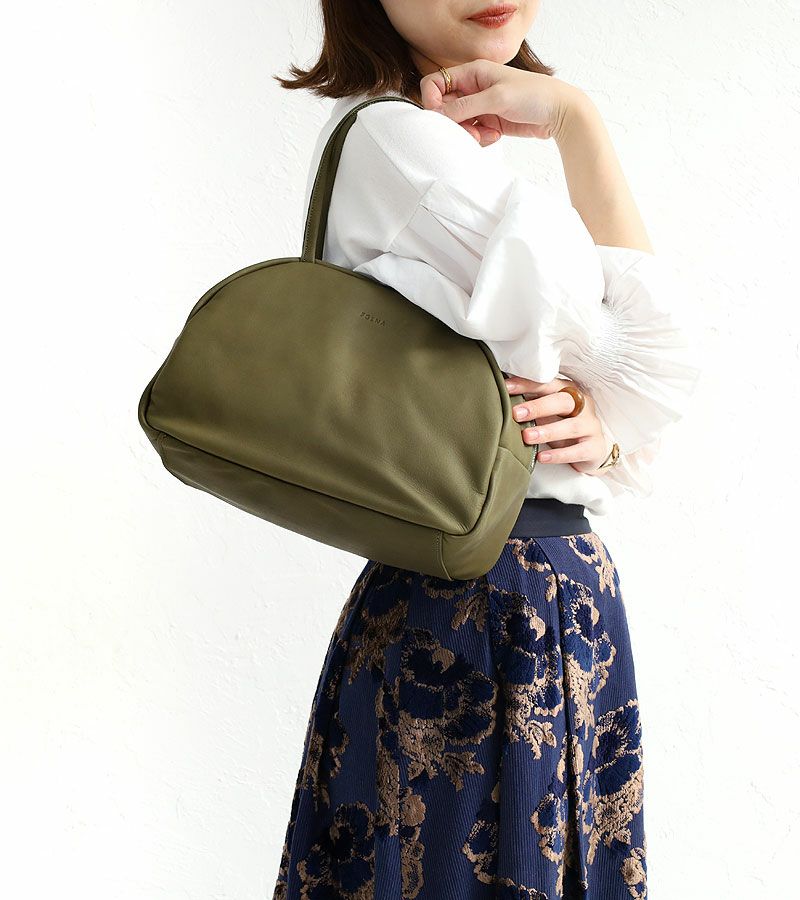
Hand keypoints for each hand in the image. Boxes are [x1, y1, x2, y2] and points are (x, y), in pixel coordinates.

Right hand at [419, 58, 582, 145]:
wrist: (560, 113)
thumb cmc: (534, 95)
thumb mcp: (497, 98)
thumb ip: (466, 106)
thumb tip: (438, 114)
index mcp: (473, 72)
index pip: (436, 83)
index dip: (432, 100)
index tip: (440, 117)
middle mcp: (474, 88)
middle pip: (445, 108)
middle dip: (453, 123)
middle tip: (469, 131)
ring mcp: (481, 107)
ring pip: (458, 124)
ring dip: (468, 134)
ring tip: (486, 136)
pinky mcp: (489, 123)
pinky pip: (472, 134)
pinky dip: (480, 140)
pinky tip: (496, 136)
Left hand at [504, 374, 611, 474]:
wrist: (591, 449)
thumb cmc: (562, 424)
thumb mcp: (548, 412)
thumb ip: (531, 404)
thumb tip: (501, 396)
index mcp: (569, 391)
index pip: (548, 384)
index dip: (527, 384)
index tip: (505, 387)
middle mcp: (583, 405)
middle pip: (563, 401)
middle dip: (538, 407)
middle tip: (516, 414)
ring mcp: (591, 426)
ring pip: (571, 427)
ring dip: (547, 431)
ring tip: (527, 437)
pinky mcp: (595, 447)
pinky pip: (578, 451)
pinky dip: (559, 455)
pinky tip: (542, 457)